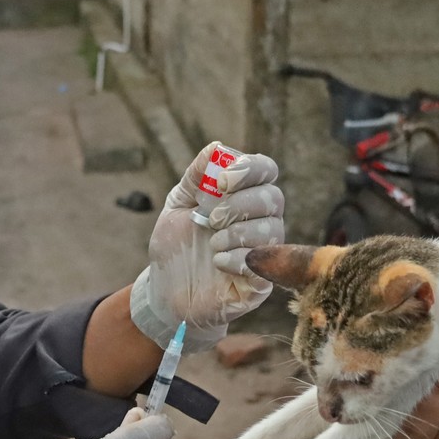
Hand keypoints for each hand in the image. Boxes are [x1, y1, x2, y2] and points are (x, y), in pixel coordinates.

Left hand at [129, 142, 285, 350]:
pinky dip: (239, 259)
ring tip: (212, 244)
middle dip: (240, 204)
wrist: (164, 291)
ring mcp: (264, 252)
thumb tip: (216, 147)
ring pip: (273, 230)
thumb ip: (196, 177)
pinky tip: (218, 263)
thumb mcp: (178, 206)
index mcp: (244, 196)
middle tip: (211, 218)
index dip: (250, 169)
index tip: (222, 180)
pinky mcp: (261, 281)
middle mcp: (261, 221)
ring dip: (238, 233)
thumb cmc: (176, 246)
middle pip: (274, 197)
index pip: (266, 170)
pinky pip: (265, 264)